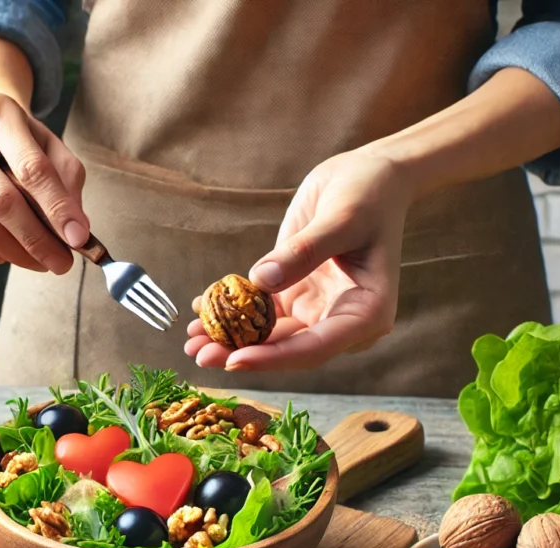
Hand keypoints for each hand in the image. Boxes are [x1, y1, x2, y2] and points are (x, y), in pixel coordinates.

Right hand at [0, 93, 87, 273]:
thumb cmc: (22, 144)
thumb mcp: (52, 149)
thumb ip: (68, 183)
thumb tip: (76, 232)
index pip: (31, 168)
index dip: (57, 208)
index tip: (79, 239)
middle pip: (0, 201)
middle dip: (37, 240)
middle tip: (62, 263)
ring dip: (16, 254)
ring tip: (42, 261)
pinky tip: (11, 253)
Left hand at [185, 149, 409, 370]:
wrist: (370, 175)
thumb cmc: (369, 194)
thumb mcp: (341, 218)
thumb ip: (304, 251)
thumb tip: (260, 280)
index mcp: (366, 313)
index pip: (316, 346)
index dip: (274, 357)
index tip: (234, 359)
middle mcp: (342, 320)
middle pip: (287, 348)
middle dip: (241, 352)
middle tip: (198, 354)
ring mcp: (317, 309)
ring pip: (269, 334)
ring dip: (230, 337)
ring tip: (190, 339)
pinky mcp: (296, 292)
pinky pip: (260, 311)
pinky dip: (232, 311)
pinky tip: (200, 308)